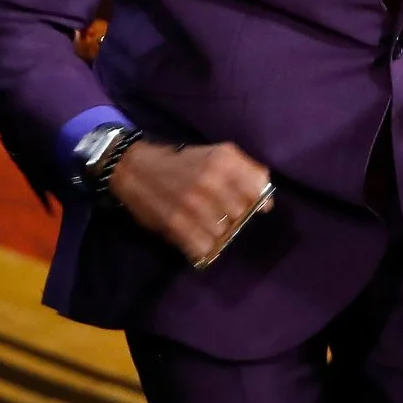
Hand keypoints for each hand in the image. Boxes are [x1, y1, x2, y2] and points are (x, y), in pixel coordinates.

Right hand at [108, 141, 273, 266]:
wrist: (135, 168)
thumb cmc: (181, 162)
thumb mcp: (216, 153)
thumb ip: (246, 171)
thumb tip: (267, 201)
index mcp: (223, 160)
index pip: (257, 192)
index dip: (254, 201)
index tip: (246, 204)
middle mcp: (211, 181)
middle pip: (241, 215)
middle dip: (233, 216)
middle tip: (219, 213)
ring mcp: (194, 205)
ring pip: (225, 234)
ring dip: (217, 233)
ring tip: (204, 224)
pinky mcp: (177, 226)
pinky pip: (205, 248)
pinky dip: (202, 246)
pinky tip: (195, 236)